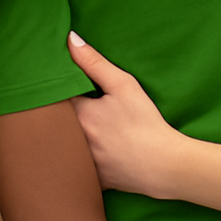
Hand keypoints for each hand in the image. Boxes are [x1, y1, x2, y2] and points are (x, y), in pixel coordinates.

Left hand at [67, 34, 186, 197]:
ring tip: (80, 129)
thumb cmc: (145, 123)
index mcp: (78, 115)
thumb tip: (70, 39)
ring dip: (65, 137)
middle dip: (58, 114)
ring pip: (63, 146)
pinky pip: (76, 170)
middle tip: (71, 107)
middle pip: (55, 123)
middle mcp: (72, 141)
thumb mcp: (124, 85)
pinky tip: (91, 155)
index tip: (65, 85)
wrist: (165, 165)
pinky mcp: (90, 181)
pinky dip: (79, 162)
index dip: (58, 88)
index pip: (55, 97)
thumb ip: (94, 62)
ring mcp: (80, 164)